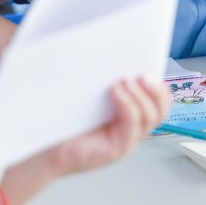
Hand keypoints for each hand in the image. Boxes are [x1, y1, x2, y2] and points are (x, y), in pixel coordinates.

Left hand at [42, 77, 170, 175]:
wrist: (45, 149)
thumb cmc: (64, 122)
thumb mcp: (90, 96)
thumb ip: (105, 81)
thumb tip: (113, 55)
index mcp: (130, 115)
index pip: (158, 102)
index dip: (159, 86)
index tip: (150, 67)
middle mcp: (133, 129)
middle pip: (160, 110)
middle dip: (156, 90)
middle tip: (143, 75)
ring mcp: (128, 140)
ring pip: (151, 117)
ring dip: (141, 95)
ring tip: (124, 80)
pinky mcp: (118, 148)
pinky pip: (132, 124)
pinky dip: (127, 104)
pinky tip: (115, 92)